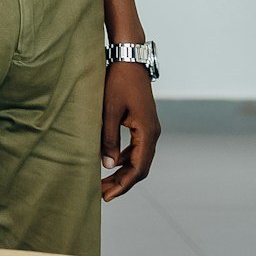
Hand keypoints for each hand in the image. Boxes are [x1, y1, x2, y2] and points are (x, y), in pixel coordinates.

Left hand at [100, 60, 159, 198]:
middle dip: (121, 182)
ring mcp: (149, 128)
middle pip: (140, 167)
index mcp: (147, 132)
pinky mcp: (143, 123)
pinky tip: (110, 161)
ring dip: (122, 171)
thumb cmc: (118, 82)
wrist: (129, 59)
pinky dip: (124, 158)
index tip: (106, 196)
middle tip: (102, 194)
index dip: (123, 185)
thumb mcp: (109, 111)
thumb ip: (108, 139)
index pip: (138, 168)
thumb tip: (107, 165)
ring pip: (138, 158)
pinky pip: (136, 148)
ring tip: (103, 182)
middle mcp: (152, 133)